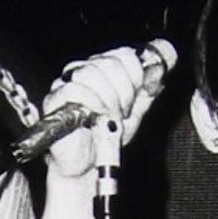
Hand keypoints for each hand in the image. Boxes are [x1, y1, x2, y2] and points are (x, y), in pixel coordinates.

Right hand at [43, 46, 165, 177]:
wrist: (89, 163)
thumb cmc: (106, 136)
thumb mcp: (137, 110)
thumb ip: (149, 87)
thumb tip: (163, 61)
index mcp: (103, 68)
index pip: (125, 55)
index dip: (136, 77)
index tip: (134, 100)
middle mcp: (84, 71)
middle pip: (111, 63)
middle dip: (124, 94)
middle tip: (121, 114)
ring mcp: (67, 82)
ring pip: (93, 74)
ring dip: (108, 102)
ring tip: (108, 120)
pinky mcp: (54, 99)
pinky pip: (76, 90)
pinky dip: (92, 107)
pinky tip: (95, 120)